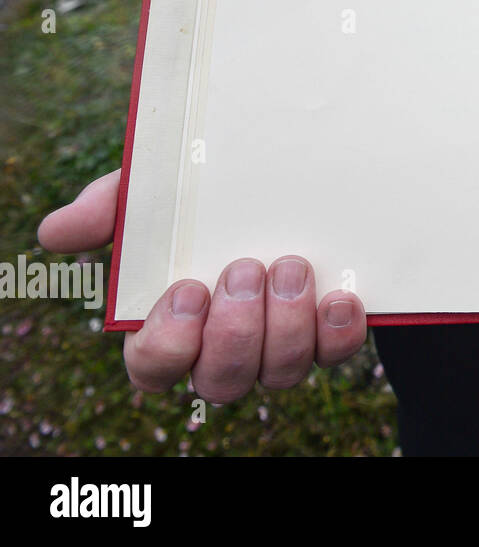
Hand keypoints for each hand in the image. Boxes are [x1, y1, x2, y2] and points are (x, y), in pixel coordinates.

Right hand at [38, 170, 367, 401]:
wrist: (291, 181)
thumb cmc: (210, 199)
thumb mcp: (163, 194)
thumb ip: (114, 208)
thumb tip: (56, 231)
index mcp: (173, 326)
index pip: (153, 366)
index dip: (169, 341)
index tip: (188, 289)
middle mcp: (225, 350)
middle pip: (221, 381)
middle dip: (235, 331)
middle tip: (245, 267)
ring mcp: (279, 348)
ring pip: (279, 374)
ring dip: (286, 325)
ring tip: (292, 266)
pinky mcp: (328, 335)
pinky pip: (335, 355)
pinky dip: (339, 332)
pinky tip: (340, 296)